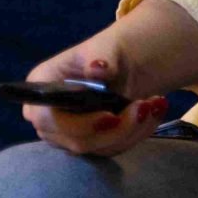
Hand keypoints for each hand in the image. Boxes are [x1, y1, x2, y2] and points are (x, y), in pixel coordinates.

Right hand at [24, 31, 168, 156]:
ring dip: (133, 130)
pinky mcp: (91, 144)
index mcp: (40, 91)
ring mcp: (68, 135)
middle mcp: (48, 119)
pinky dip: (140, 132)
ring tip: (154, 104)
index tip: (111, 117)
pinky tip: (156, 111)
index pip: (48, 119)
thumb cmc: (104, 54)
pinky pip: (116, 148)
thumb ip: (99, 57)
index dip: (78, 125)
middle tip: (145, 106)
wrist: (122, 66)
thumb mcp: (102, 48)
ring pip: (101, 148)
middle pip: (77, 141)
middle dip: (117, 129)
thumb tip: (98, 69)